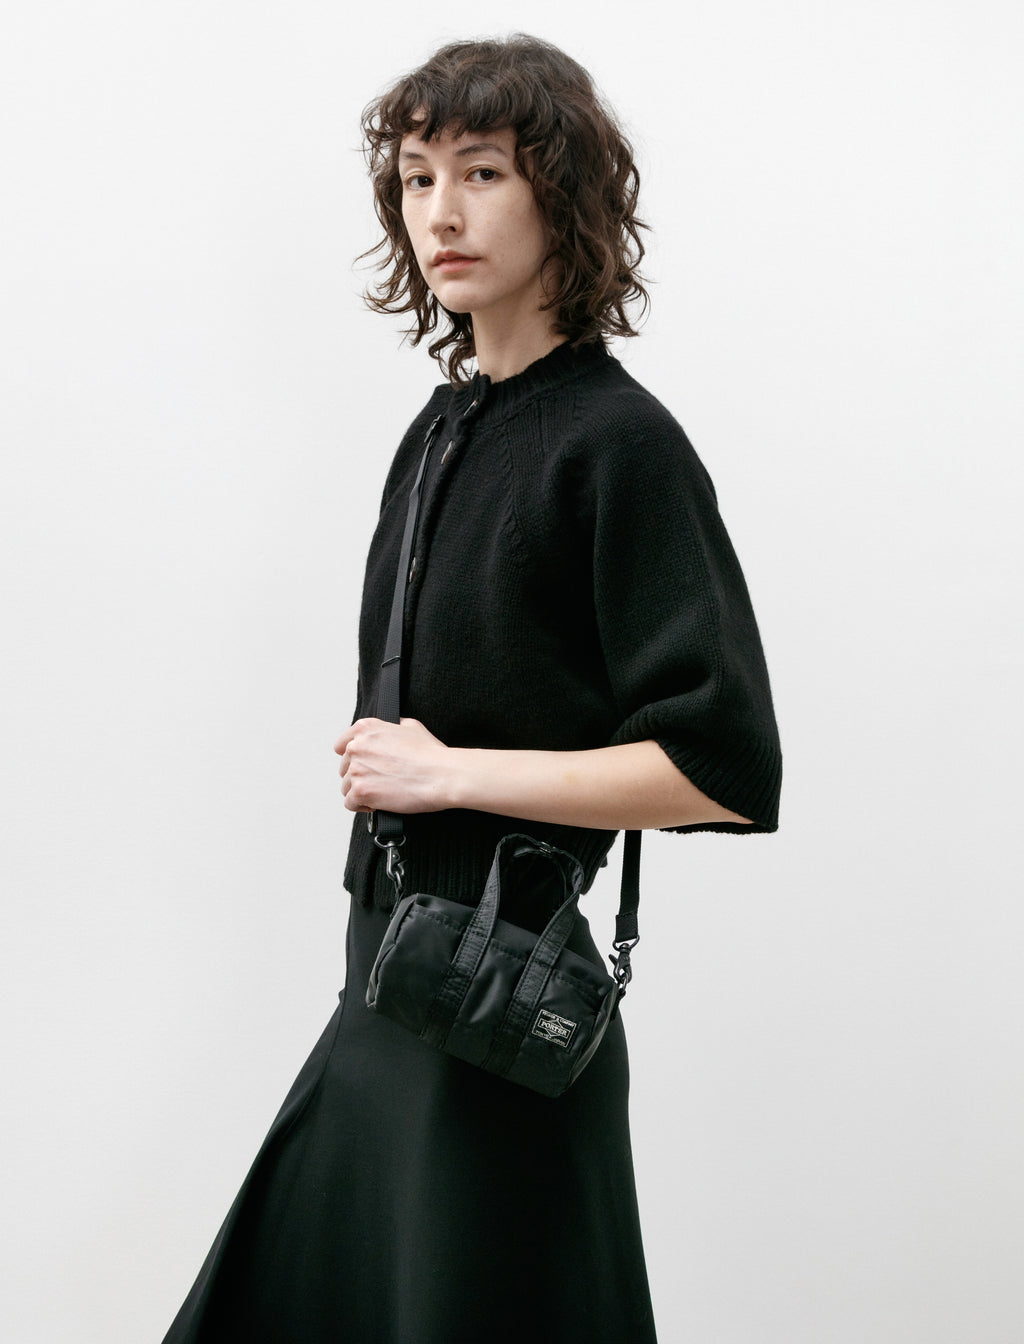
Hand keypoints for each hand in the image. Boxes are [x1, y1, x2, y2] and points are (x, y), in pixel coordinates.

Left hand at [333, 717, 453, 814]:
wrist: (442, 775)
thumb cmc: (432, 755)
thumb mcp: (412, 727)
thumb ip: (393, 727)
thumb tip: (393, 730)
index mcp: (366, 729)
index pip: (341, 745)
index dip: (352, 758)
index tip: (362, 766)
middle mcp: (357, 746)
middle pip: (344, 768)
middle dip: (360, 776)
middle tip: (380, 782)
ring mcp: (357, 769)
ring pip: (346, 787)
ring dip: (361, 792)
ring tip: (382, 794)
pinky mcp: (360, 791)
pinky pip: (350, 803)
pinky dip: (363, 807)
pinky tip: (379, 804)